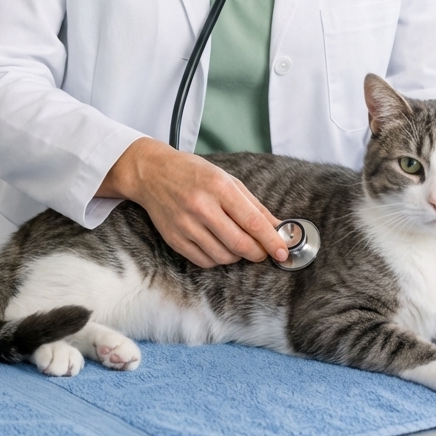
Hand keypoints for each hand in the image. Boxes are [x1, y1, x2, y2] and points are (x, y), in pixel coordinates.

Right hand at [97, 138, 288, 268]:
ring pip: (223, 257)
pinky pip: (205, 261)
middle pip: (239, 244)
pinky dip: (218, 259)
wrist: (153, 173)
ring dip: (238, 256)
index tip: (283, 252)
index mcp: (219, 187)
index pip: (252, 221)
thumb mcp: (228, 180)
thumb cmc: (194, 173)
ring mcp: (186, 225)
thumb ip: (254, 206)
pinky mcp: (175, 239)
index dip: (271, 240)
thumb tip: (278, 228)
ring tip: (238, 243)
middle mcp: (201, 207)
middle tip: (264, 251)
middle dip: (258, 253)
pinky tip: (220, 246)